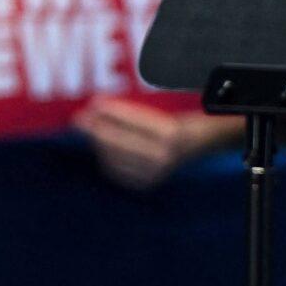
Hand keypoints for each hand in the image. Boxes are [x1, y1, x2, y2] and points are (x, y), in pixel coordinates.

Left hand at [76, 98, 214, 189]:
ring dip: (99, 143)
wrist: (205, 142)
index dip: (111, 112)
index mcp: (172, 133)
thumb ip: (138, 107)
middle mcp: (164, 155)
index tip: (94, 103)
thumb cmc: (184, 117)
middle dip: (96, 129)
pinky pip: (117, 171)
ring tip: (90, 128)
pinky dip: (106, 158)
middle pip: (119, 141)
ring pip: (114, 157)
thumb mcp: (167, 107)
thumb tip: (99, 106)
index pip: (134, 121)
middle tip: (79, 117)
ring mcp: (156, 172)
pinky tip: (102, 146)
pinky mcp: (148, 183)